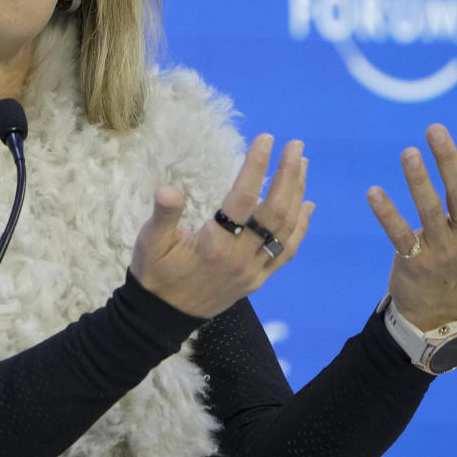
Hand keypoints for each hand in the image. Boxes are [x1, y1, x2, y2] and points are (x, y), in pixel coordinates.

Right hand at [130, 135, 314, 317]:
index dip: (255, 166)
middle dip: (287, 176)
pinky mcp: (258, 279)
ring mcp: (253, 270)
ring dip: (297, 195)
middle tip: (295, 146)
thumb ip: (163, 215)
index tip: (266, 139)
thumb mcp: (149, 242)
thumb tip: (168, 189)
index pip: (242, 199)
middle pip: (273, 212)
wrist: (162, 317)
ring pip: (285, 230)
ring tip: (302, 164)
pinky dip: (300, 227)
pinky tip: (307, 205)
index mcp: (213, 244)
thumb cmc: (155, 273)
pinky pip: (286, 252)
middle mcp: (239, 257)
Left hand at [366, 113, 456, 330]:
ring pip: (430, 212)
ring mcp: (443, 250)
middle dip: (449, 160)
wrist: (440, 308)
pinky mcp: (415, 262)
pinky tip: (373, 192)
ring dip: (418, 182)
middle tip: (434, 129)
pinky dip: (387, 214)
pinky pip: (401, 236)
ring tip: (408, 153)